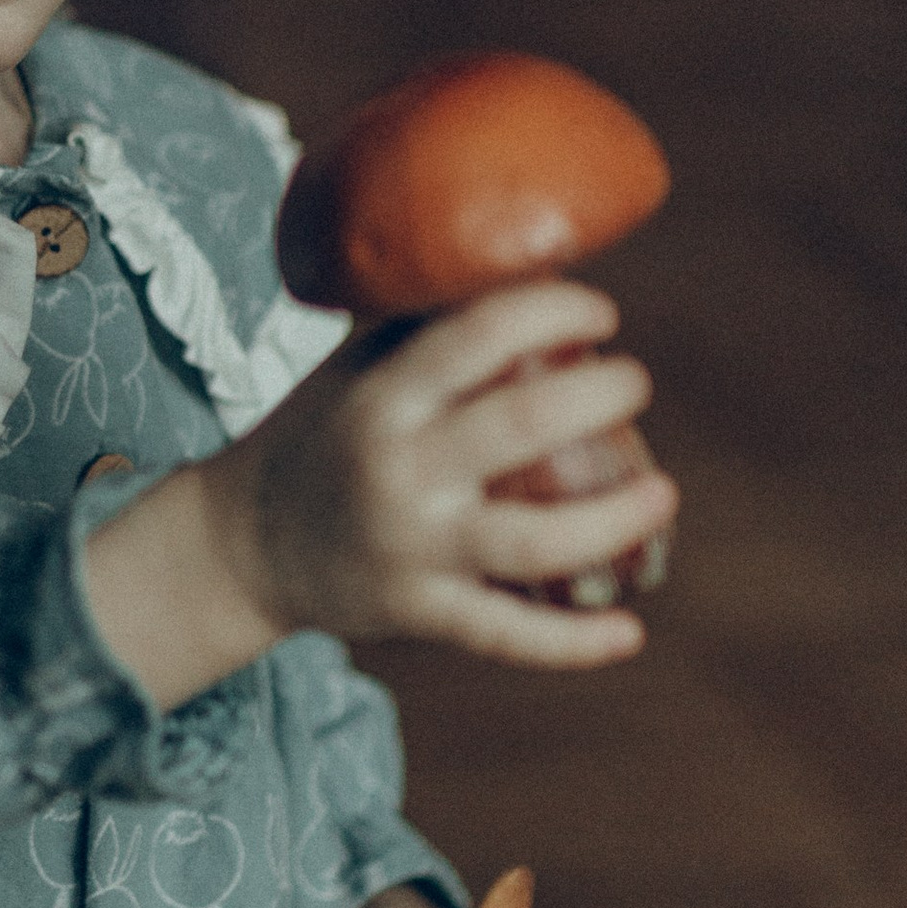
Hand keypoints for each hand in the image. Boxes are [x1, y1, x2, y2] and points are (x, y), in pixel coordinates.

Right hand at [80, 276, 676, 712]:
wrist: (242, 546)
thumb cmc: (321, 436)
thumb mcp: (354, 370)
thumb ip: (428, 325)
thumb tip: (529, 262)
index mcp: (382, 397)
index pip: (478, 334)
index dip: (554, 310)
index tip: (600, 310)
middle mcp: (397, 470)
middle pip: (522, 425)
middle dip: (601, 395)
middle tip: (634, 382)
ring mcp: (412, 549)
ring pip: (534, 542)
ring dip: (615, 517)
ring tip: (664, 493)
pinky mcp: (420, 613)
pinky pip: (506, 635)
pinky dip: (574, 646)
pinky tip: (631, 634)